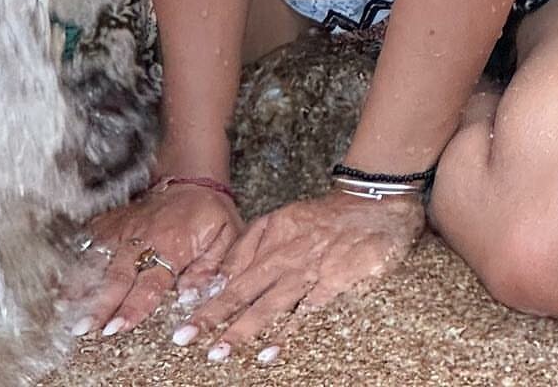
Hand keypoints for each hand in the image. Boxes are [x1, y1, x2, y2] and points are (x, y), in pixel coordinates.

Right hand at [66, 182, 242, 338]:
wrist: (193, 179)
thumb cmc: (209, 214)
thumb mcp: (226, 238)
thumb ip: (211, 269)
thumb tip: (191, 298)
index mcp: (174, 244)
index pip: (150, 282)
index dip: (133, 307)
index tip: (117, 327)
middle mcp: (145, 236)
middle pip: (118, 274)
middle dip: (100, 302)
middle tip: (83, 326)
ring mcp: (126, 227)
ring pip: (100, 256)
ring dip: (82, 283)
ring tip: (64, 305)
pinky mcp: (114, 220)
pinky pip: (91, 239)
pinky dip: (76, 258)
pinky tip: (62, 277)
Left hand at [170, 189, 425, 362]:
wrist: (373, 204)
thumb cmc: (325, 216)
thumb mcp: (283, 219)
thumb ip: (252, 244)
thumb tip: (220, 276)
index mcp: (271, 233)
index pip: (233, 268)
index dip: (209, 294)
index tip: (184, 315)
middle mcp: (284, 251)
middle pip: (243, 288)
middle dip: (213, 315)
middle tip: (185, 337)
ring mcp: (308, 268)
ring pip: (268, 303)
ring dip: (241, 329)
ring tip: (218, 352)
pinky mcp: (332, 281)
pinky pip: (304, 312)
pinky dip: (285, 334)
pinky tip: (268, 353)